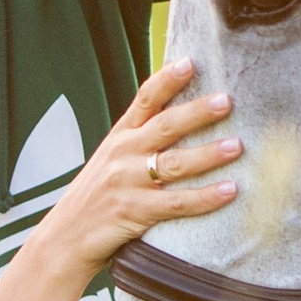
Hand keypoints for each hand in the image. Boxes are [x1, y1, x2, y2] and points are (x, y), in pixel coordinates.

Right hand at [34, 61, 241, 276]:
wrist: (64, 238)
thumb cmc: (95, 197)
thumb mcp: (111, 160)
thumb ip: (140, 139)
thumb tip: (182, 118)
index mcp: (119, 137)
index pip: (144, 100)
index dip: (167, 79)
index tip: (190, 62)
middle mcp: (123, 154)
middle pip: (165, 126)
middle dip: (197, 112)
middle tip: (227, 100)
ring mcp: (127, 182)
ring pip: (174, 163)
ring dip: (208, 154)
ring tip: (236, 146)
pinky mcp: (134, 212)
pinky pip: (176, 203)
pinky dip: (204, 197)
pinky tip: (228, 191)